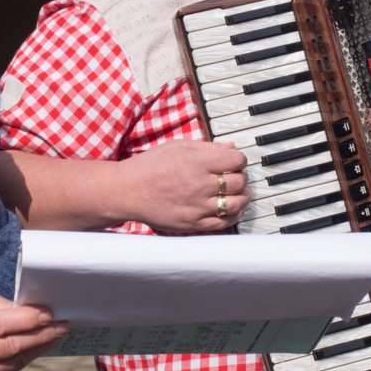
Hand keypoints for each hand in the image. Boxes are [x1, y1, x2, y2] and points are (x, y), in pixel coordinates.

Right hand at [0, 291, 66, 370]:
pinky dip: (30, 356)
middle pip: (12, 345)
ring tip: (58, 333)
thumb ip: (4, 306)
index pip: (1, 325)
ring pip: (16, 359)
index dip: (28, 320)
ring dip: (40, 346)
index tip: (50, 313)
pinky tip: (42, 345)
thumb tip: (35, 312)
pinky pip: (13, 368)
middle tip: (62, 324)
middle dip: (41, 334)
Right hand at [117, 140, 249, 232]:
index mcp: (197, 162)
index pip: (236, 160)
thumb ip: (207, 147)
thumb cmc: (150, 166)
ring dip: (243, 198)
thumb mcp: (177, 146)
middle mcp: (199, 185)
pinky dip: (234, 215)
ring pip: (236, 204)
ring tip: (241, 193)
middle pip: (238, 182)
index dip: (239, 159)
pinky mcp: (192, 224)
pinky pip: (223, 223)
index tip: (235, 161)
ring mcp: (197, 207)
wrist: (127, 191)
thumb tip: (232, 148)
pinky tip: (233, 209)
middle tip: (237, 176)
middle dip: (242, 178)